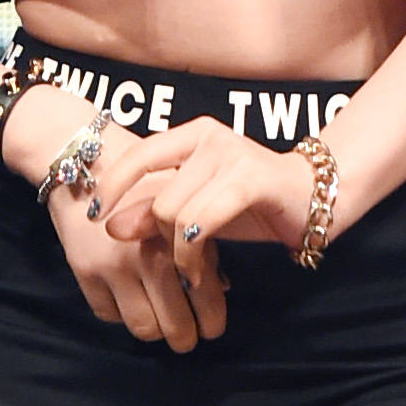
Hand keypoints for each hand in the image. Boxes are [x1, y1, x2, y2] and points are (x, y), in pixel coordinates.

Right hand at [1, 91, 223, 352]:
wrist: (86, 164)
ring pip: (142, 328)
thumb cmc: (144, 180)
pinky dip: (122, 312)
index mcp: (174, 237)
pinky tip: (132, 298)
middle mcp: (143, 257)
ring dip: (156, 330)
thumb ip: (201, 243)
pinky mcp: (84, 273)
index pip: (203, 296)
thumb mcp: (181, 207)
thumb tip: (219, 289)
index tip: (213, 327)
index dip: (212, 319)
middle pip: (174, 324)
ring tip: (163, 323)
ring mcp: (111, 268)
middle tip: (190, 337)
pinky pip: (109, 314)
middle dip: (187, 336)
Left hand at [100, 116, 316, 285]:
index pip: (138, 154)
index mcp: (192, 134)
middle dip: (158, 238)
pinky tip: (199, 270)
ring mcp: (231, 154)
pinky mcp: (250, 179)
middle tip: (173, 263)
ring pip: (175, 213)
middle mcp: (209, 136)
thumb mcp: (195, 207)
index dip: (111, 185)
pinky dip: (193, 252)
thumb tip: (109, 225)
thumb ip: (153, 211)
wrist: (313, 198)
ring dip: (177, 254)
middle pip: (157, 197)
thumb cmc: (250, 203)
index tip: (92, 215)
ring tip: (189, 270)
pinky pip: (202, 221)